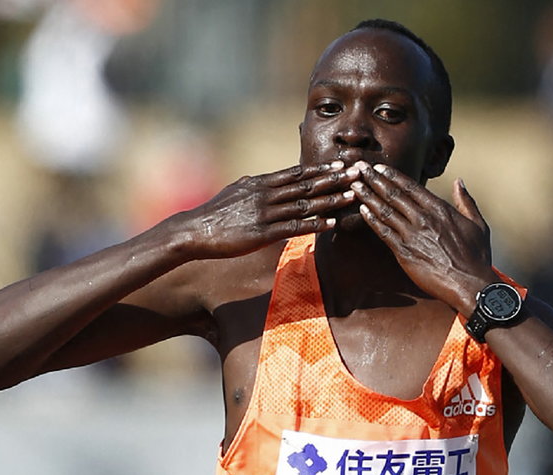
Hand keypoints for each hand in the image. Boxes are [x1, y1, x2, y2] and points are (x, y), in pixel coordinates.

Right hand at [170, 161, 357, 258]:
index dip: (321, 168)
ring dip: (331, 199)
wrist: (194, 230)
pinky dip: (314, 225)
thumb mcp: (237, 191)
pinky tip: (331, 224)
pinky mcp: (262, 233)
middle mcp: (266, 194)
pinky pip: (293, 227)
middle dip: (335, 178)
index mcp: (262, 184)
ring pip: (304, 204)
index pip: (297, 173)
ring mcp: (265, 213)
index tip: (341, 162)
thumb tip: (268, 180)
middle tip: (358, 171)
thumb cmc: (215, 214)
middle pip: (307, 184)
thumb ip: (257, 186)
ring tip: (353, 194)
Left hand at [351, 162, 495, 313]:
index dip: (392, 176)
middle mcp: (424, 218)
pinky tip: (362, 210)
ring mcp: (413, 235)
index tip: (379, 167)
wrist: (471, 284)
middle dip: (374, 179)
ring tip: (354, 185)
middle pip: (394, 194)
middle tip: (359, 168)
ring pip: (385, 211)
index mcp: (440, 209)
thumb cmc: (477, 257)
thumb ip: (466, 201)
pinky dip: (372, 220)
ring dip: (368, 196)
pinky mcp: (405, 253)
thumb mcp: (478, 224)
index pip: (411, 187)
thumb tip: (459, 181)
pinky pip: (384, 233)